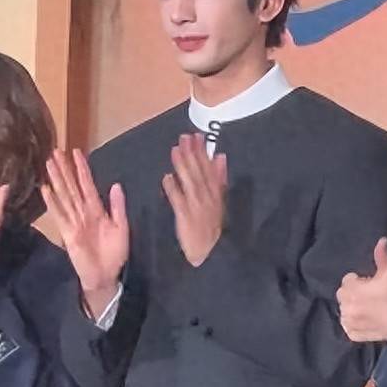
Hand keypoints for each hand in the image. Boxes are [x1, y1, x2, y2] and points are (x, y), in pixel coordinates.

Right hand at [43, 149, 128, 319]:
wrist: (106, 276)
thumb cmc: (114, 254)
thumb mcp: (121, 227)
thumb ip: (117, 207)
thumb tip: (116, 185)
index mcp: (97, 210)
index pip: (87, 185)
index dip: (82, 169)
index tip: (76, 152)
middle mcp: (83, 213)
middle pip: (72, 187)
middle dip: (64, 169)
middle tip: (55, 151)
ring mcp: (74, 222)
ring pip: (64, 196)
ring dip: (56, 180)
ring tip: (49, 163)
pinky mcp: (68, 234)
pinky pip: (59, 215)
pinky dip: (52, 202)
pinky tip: (45, 189)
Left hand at [162, 133, 227, 266]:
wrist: (209, 250)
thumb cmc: (210, 225)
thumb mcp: (220, 199)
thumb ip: (219, 177)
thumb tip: (220, 156)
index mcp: (214, 191)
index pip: (208, 167)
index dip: (202, 151)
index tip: (197, 136)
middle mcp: (206, 196)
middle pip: (198, 171)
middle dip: (191, 153)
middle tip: (184, 137)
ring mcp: (196, 205)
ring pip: (189, 182)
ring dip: (182, 166)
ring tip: (175, 150)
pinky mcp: (185, 216)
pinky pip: (178, 200)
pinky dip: (173, 189)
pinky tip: (166, 178)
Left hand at [336, 239, 386, 341]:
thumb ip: (381, 255)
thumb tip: (380, 240)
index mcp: (351, 291)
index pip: (347, 280)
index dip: (360, 281)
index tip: (371, 284)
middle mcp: (346, 308)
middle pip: (344, 296)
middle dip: (354, 294)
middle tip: (371, 295)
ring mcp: (349, 323)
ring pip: (345, 311)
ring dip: (353, 308)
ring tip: (370, 308)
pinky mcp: (354, 335)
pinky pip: (349, 327)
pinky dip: (356, 324)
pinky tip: (368, 320)